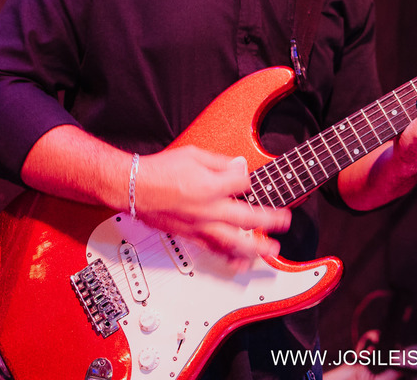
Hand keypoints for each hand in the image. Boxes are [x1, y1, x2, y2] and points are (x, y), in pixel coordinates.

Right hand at [133, 148, 291, 270]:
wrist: (132, 188)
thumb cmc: (159, 171)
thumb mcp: (194, 154)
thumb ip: (220, 162)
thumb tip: (239, 166)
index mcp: (210, 187)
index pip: (243, 184)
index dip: (248, 180)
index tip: (248, 179)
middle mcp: (208, 210)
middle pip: (247, 218)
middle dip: (269, 221)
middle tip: (284, 222)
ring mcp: (199, 227)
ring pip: (232, 242)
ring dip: (255, 248)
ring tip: (271, 251)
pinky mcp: (189, 236)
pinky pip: (213, 250)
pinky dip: (229, 257)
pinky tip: (240, 262)